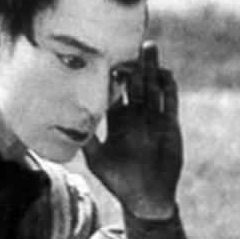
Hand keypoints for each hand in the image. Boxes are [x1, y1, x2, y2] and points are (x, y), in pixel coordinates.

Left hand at [87, 47, 182, 221]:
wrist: (147, 197)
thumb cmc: (119, 181)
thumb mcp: (97, 161)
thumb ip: (87, 141)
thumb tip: (70, 123)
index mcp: (117, 120)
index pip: (114, 91)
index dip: (111, 74)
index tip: (105, 55)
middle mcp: (135, 116)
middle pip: (134, 83)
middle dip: (133, 63)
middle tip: (130, 41)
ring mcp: (153, 119)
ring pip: (153, 87)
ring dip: (151, 68)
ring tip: (149, 47)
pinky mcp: (169, 125)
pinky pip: (170, 101)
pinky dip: (169, 87)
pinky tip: (164, 72)